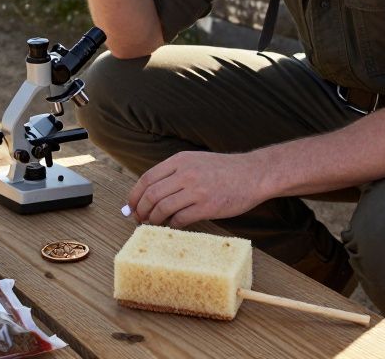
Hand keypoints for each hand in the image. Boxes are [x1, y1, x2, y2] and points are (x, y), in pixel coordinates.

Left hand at [127, 150, 265, 228]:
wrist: (253, 174)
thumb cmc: (223, 170)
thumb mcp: (195, 161)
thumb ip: (173, 173)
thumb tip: (148, 193)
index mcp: (180, 160)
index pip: (147, 178)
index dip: (135, 195)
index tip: (131, 207)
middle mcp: (185, 173)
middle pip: (151, 195)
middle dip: (141, 210)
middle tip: (139, 219)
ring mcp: (196, 190)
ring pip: (162, 208)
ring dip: (154, 219)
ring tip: (153, 224)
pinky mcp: (207, 206)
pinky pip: (180, 219)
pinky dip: (172, 225)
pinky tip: (173, 225)